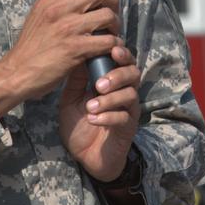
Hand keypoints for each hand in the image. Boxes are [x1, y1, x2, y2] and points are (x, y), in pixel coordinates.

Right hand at [0, 0, 120, 115]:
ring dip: (115, 24)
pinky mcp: (75, 49)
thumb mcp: (38, 16)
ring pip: (107, 15)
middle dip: (113, 1)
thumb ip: (57, 4)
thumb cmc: (30, 48)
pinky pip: (107, 40)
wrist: (17, 73)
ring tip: (112, 32)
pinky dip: (114, 43)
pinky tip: (110, 48)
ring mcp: (68, 29)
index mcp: (49, 0)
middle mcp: (58, 9)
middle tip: (113, 13)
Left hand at [58, 43, 141, 181]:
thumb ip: (76, 80)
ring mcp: (128, 110)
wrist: (84, 156)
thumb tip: (78, 54)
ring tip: (91, 107)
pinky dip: (108, 117)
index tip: (112, 48)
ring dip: (110, 99)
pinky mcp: (128, 128)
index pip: (122, 61)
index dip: (121, 52)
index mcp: (112, 82)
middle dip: (118, 74)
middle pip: (134, 73)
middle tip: (99, 84)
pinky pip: (124, 117)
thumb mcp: (70, 100)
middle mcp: (124, 92)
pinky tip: (93, 119)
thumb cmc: (79, 124)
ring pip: (130, 95)